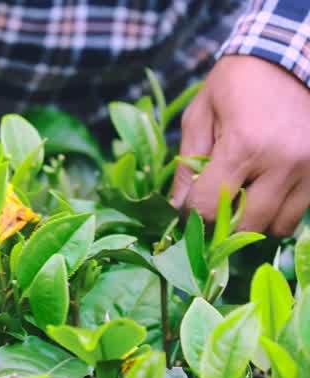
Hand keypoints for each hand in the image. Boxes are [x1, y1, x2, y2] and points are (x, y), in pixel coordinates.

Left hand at [171, 56, 309, 237]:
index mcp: (244, 145)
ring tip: (243, 200)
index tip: (188, 210)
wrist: (292, 54)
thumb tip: (177, 206)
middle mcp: (282, 161)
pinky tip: (266, 192)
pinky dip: (281, 210)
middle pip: (248, 225)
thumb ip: (187, 163)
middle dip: (224, 226)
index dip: (191, 215)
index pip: (208, 207)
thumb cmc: (238, 81)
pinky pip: (301, 210)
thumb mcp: (201, 114)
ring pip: (280, 225)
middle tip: (214, 212)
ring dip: (256, 222)